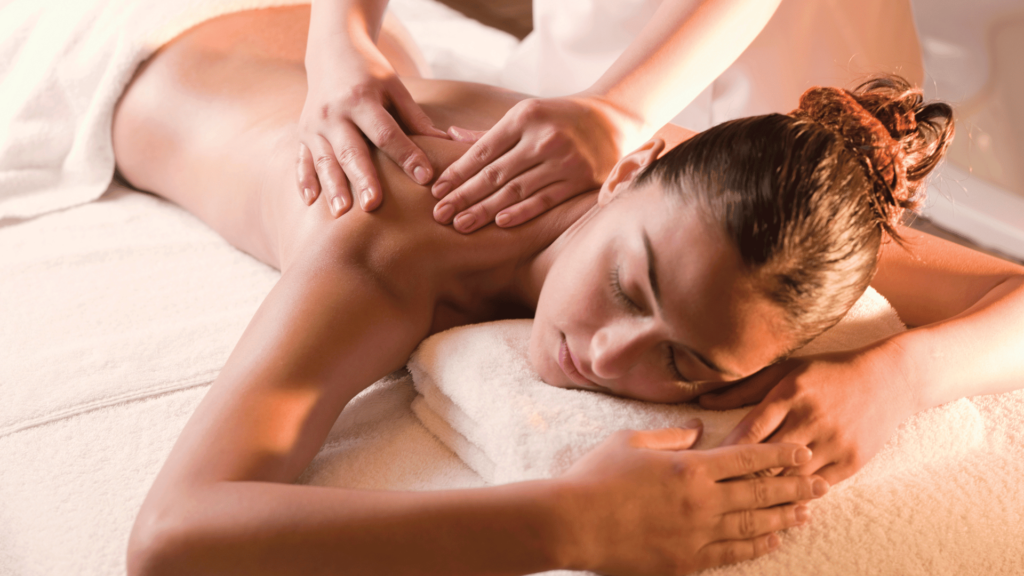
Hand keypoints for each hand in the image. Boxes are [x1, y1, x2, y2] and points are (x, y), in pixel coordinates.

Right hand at [298, 37, 446, 216]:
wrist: (331, 51)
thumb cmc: (370, 74)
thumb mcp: (394, 87)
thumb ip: (415, 118)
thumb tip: (445, 144)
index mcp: (361, 99)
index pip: (386, 133)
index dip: (406, 154)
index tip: (425, 177)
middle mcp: (334, 113)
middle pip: (351, 150)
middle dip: (363, 179)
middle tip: (373, 205)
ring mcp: (313, 125)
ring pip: (324, 160)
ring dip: (333, 188)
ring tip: (342, 212)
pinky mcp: (302, 134)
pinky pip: (301, 161)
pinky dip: (304, 181)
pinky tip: (311, 202)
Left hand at [430, 94, 645, 232]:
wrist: (616, 118)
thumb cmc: (560, 118)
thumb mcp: (526, 114)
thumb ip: (489, 132)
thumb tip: (448, 136)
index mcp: (525, 117)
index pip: (483, 150)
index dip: (458, 173)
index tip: (437, 191)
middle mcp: (543, 137)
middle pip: (495, 173)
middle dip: (463, 195)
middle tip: (439, 214)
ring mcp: (564, 160)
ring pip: (516, 190)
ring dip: (484, 210)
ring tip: (460, 224)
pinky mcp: (580, 180)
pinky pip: (543, 200)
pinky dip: (520, 212)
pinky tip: (498, 223)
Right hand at [558, 422, 826, 575]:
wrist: (571, 523)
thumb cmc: (594, 477)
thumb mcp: (630, 441)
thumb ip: (670, 435)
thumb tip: (697, 430)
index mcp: (690, 467)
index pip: (748, 458)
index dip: (780, 456)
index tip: (804, 452)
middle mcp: (702, 501)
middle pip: (760, 493)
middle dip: (794, 487)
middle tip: (821, 484)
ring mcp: (696, 535)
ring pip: (753, 526)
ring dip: (783, 518)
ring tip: (806, 513)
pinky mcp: (685, 562)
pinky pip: (732, 554)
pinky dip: (756, 547)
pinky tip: (772, 541)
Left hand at [699, 344, 916, 484]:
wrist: (888, 380)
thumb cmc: (826, 373)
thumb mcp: (785, 371)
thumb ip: (743, 389)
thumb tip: (702, 402)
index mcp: (790, 394)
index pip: (750, 432)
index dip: (727, 454)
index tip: (709, 467)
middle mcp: (811, 418)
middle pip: (767, 460)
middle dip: (741, 478)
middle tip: (718, 493)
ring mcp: (834, 441)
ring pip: (791, 478)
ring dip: (768, 492)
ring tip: (742, 505)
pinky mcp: (853, 460)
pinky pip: (817, 486)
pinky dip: (797, 495)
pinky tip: (778, 503)